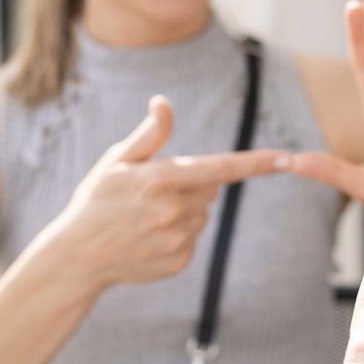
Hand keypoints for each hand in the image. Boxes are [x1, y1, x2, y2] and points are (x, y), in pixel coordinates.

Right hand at [40, 95, 288, 289]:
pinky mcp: (179, 261)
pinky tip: (148, 237)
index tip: (287, 159)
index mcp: (160, 179)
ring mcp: (177, 240)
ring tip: (146, 217)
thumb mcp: (117, 161)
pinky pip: (194, 239)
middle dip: (192, 184)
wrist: (77, 256)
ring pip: (203, 213)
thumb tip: (164, 103)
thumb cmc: (97, 199)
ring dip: (185, 210)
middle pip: (211, 187)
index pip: (220, 168)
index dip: (257, 163)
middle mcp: (172, 211)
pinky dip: (179, 235)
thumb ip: (149, 134)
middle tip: (153, 192)